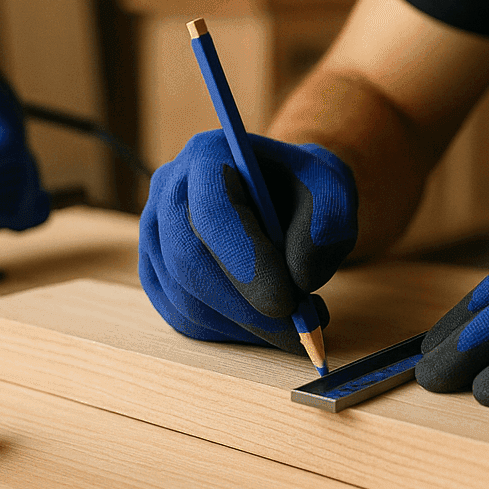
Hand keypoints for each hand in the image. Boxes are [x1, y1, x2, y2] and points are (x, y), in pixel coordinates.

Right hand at [139, 130, 358, 353]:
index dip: (246, 260)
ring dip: (244, 325)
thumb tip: (300, 278)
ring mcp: (155, 233)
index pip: (212, 210)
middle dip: (245, 306)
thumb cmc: (303, 187)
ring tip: (297, 324)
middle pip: (187, 260)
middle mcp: (169, 190)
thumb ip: (327, 222)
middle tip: (296, 330)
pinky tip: (266, 327)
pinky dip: (229, 333)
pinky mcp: (157, 273)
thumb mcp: (332, 188)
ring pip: (184, 298)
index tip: (286, 301)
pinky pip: (182, 318)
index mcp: (207, 155)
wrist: (281, 194)